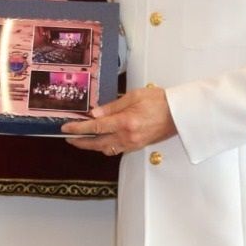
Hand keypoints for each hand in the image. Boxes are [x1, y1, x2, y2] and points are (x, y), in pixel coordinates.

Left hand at [61, 86, 175, 155]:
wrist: (180, 113)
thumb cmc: (159, 100)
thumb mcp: (133, 96)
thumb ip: (112, 106)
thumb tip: (94, 114)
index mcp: (125, 122)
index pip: (95, 128)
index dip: (78, 129)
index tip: (65, 128)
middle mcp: (127, 136)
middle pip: (97, 143)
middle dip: (81, 142)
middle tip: (68, 138)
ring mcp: (133, 144)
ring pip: (107, 149)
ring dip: (92, 146)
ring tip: (82, 140)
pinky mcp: (138, 146)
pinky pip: (117, 150)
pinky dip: (106, 146)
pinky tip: (101, 141)